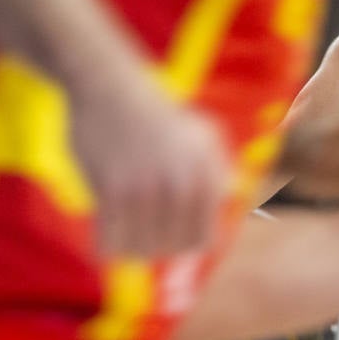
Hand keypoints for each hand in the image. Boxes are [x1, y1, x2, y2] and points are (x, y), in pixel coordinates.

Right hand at [70, 85, 229, 257]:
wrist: (110, 89)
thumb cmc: (159, 115)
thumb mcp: (204, 134)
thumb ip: (219, 169)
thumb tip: (233, 198)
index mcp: (206, 174)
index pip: (204, 239)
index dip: (190, 250)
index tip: (175, 246)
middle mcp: (180, 183)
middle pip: (172, 248)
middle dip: (160, 248)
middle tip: (147, 235)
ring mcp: (145, 188)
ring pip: (141, 249)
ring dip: (133, 248)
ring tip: (128, 234)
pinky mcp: (110, 189)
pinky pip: (109, 242)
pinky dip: (107, 247)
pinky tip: (106, 238)